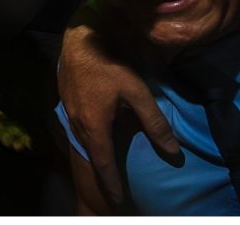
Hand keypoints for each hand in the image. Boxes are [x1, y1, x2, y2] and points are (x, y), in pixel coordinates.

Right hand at [58, 18, 179, 204]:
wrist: (79, 41)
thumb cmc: (110, 65)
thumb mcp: (138, 93)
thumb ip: (155, 123)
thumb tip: (174, 152)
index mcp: (95, 125)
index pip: (104, 162)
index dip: (111, 181)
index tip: (117, 198)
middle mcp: (78, 122)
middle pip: (91, 153)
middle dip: (102, 171)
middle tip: (112, 185)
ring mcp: (69, 111)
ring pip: (82, 140)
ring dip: (94, 154)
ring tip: (104, 163)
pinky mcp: (65, 101)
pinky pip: (76, 128)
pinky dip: (87, 138)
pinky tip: (93, 133)